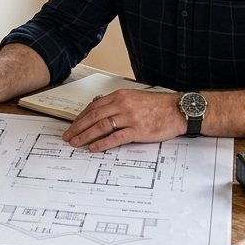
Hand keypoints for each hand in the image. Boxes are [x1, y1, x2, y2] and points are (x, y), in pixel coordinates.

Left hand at [64, 90, 182, 150]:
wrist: (177, 110)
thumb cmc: (157, 105)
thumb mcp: (134, 98)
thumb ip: (118, 104)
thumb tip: (100, 113)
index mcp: (120, 96)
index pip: (94, 107)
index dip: (80, 117)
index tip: (72, 125)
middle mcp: (122, 104)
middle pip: (93, 117)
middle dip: (78, 127)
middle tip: (68, 136)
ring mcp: (129, 117)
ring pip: (101, 127)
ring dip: (85, 136)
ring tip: (76, 143)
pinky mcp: (138, 130)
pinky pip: (116, 137)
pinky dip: (102, 143)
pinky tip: (94, 148)